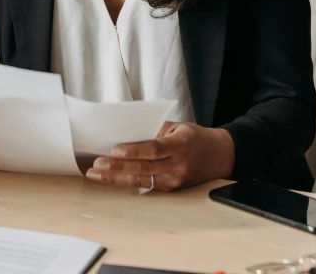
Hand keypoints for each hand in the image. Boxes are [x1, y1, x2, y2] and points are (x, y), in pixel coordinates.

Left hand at [84, 121, 234, 191]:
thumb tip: (126, 132)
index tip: (115, 149)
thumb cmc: (194, 138)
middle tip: (97, 164)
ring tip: (96, 174)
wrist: (219, 156)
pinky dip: (126, 181)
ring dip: (116, 178)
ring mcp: (174, 180)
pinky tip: (110, 178)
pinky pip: (145, 185)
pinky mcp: (170, 188)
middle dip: (117, 167)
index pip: (154, 149)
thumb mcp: (177, 127)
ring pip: (141, 180)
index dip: (134, 151)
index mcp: (180, 145)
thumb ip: (154, 130)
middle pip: (143, 168)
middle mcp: (177, 165)